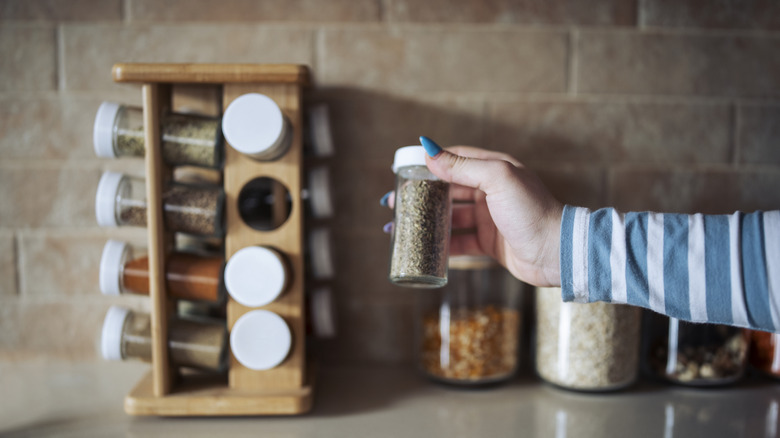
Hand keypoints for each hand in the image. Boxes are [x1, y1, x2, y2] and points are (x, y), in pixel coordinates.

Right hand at [384, 138, 562, 286]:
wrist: (557, 252)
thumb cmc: (532, 211)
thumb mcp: (498, 179)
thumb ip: (463, 166)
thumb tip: (429, 151)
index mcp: (494, 169)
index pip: (455, 158)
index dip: (429, 163)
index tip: (404, 170)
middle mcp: (491, 191)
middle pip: (448, 189)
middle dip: (421, 195)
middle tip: (394, 202)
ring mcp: (490, 218)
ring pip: (450, 217)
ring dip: (426, 221)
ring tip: (400, 226)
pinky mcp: (490, 243)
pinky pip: (460, 242)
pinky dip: (441, 245)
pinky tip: (422, 247)